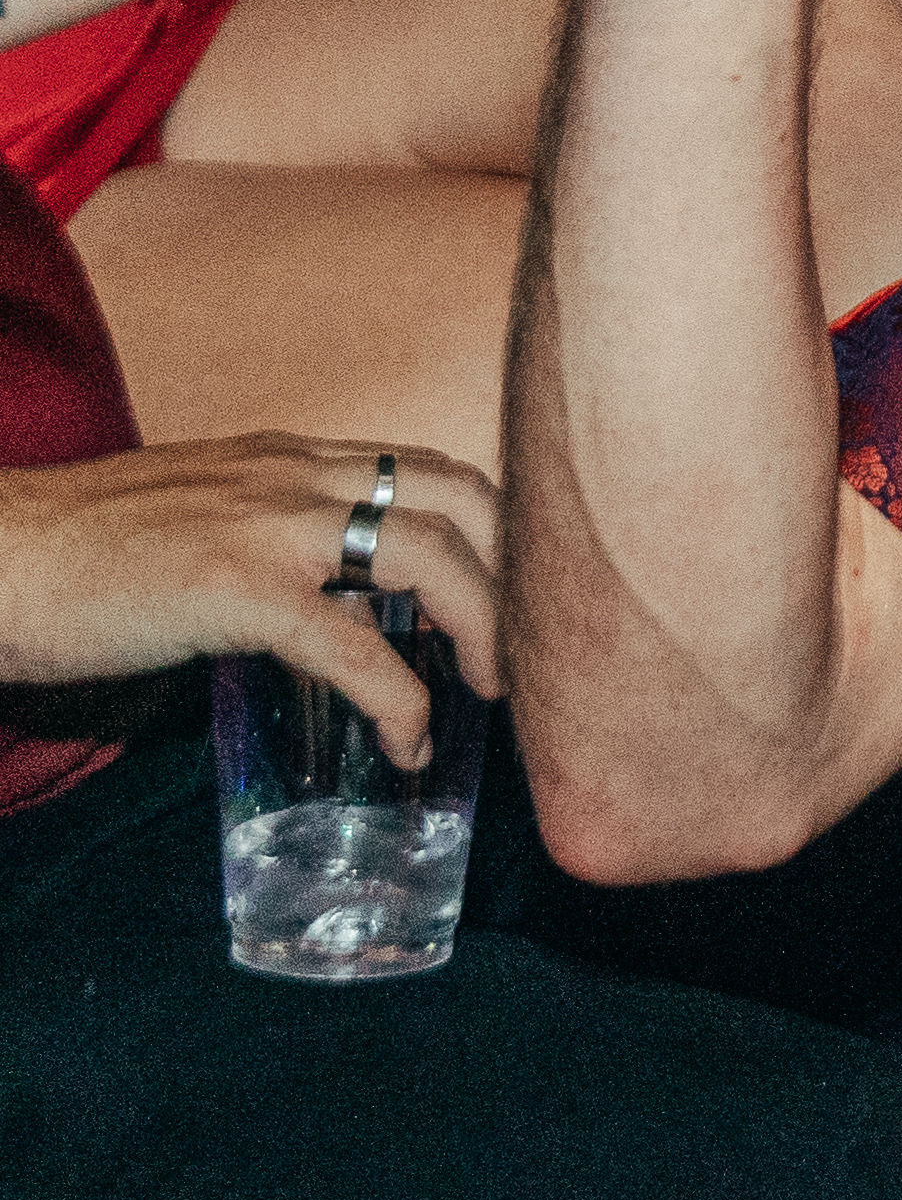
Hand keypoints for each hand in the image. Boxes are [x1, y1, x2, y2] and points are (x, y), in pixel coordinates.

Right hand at [0, 433, 503, 749]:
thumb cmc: (78, 553)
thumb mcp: (200, 516)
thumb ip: (273, 536)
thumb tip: (333, 601)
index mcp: (288, 458)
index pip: (432, 467)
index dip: (496, 529)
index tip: (517, 592)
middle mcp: (293, 475)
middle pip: (463, 497)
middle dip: (518, 572)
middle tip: (527, 648)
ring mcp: (266, 527)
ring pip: (431, 556)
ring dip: (486, 628)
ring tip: (491, 692)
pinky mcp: (233, 590)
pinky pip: (354, 647)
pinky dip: (403, 700)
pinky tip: (410, 741)